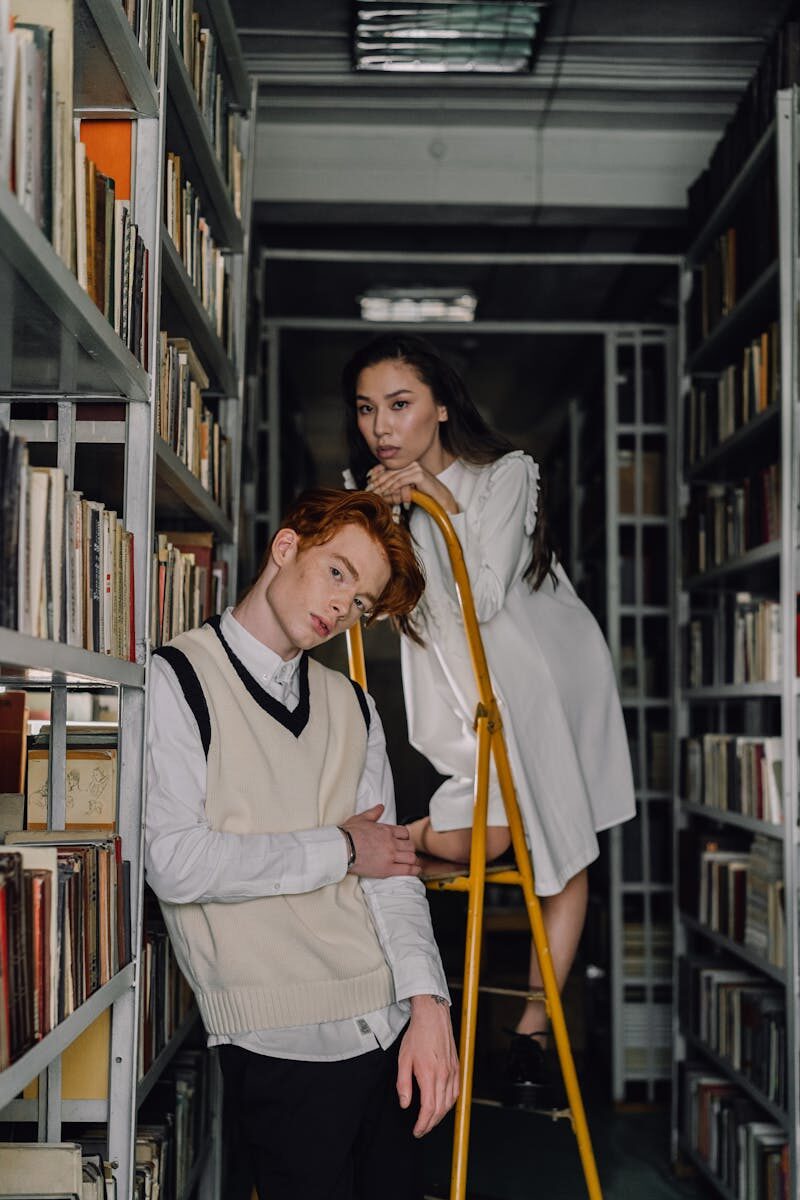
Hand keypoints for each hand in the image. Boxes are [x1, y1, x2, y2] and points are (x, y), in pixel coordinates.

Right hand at [340, 804, 420, 878]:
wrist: (341, 848)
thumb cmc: (348, 834)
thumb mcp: (361, 818)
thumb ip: (373, 813)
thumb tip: (380, 807)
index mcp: (386, 830)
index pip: (404, 833)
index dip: (404, 837)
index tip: (402, 841)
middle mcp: (391, 842)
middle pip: (410, 845)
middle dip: (409, 848)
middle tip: (406, 852)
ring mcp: (390, 856)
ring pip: (411, 857)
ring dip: (412, 859)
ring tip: (411, 862)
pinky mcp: (387, 869)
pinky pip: (407, 870)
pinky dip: (414, 870)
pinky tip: (416, 870)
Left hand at [368, 462, 458, 513]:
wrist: (439, 497)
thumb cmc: (423, 493)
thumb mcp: (406, 487)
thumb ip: (394, 485)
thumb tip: (378, 488)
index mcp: (407, 464)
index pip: (389, 466)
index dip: (376, 472)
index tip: (367, 480)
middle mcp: (411, 463)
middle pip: (390, 471)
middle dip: (378, 480)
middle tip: (369, 488)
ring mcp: (415, 467)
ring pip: (394, 476)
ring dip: (383, 485)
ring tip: (376, 492)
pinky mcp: (419, 475)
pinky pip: (401, 481)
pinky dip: (392, 487)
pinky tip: (386, 492)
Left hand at [397, 995, 459, 1136]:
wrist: (432, 1017)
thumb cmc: (417, 1035)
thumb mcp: (403, 1059)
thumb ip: (403, 1084)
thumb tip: (405, 1104)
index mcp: (429, 1075)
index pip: (428, 1109)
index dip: (423, 1124)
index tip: (417, 1131)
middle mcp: (444, 1076)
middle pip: (440, 1110)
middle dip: (430, 1124)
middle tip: (421, 1129)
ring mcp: (452, 1071)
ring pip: (450, 1103)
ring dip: (440, 1116)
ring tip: (430, 1120)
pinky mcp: (457, 1067)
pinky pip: (456, 1091)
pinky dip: (450, 1103)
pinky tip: (443, 1105)